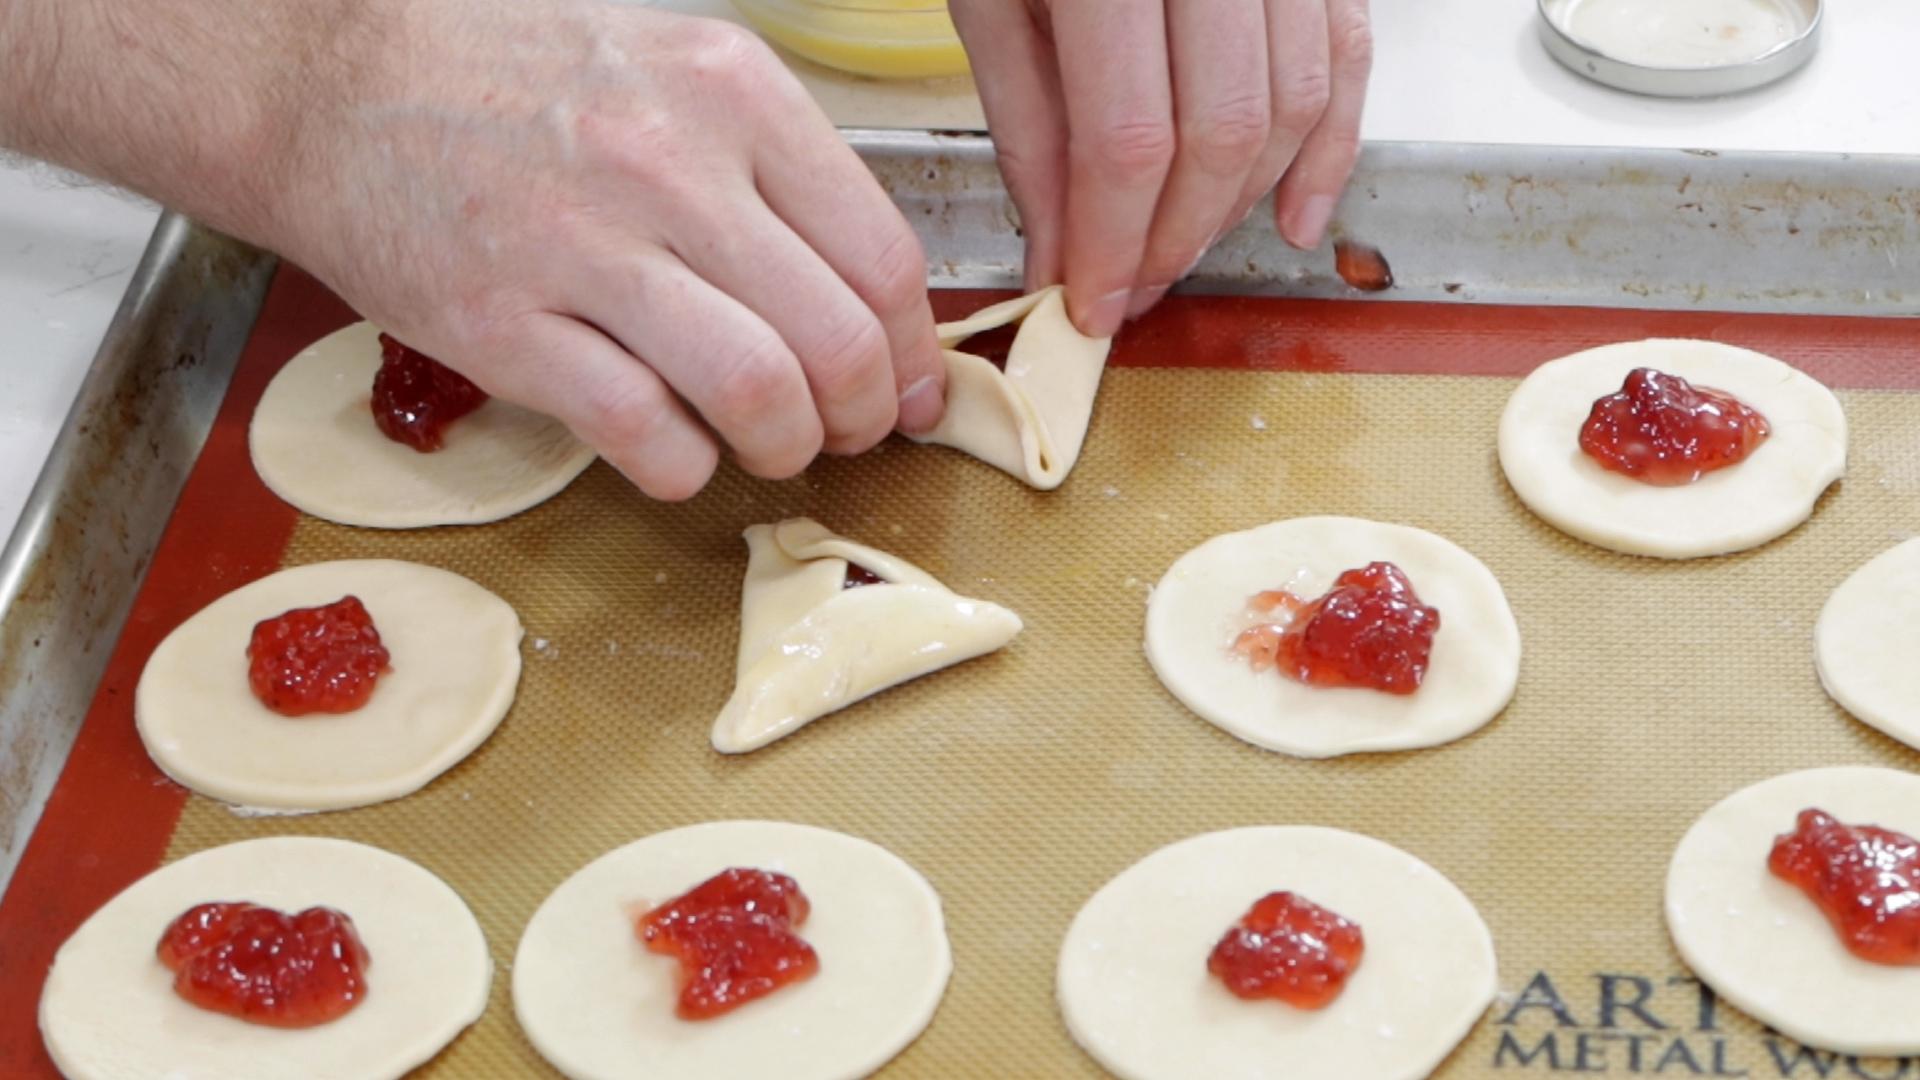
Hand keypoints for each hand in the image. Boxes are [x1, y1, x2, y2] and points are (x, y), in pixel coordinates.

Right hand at [272, 2, 946, 498]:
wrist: (325, 84)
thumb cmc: (506, 79)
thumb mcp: (665, 70)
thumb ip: (769, 166)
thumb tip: (865, 295)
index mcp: (730, 92)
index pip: (879, 255)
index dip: (914, 352)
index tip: (911, 391)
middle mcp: (667, 162)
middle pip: (835, 338)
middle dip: (865, 415)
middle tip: (851, 434)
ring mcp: (580, 247)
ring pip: (757, 391)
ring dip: (787, 448)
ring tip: (773, 448)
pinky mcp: (501, 327)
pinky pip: (642, 433)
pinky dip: (685, 468)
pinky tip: (679, 452)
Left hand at [949, 0, 1373, 335]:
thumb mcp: (993, 0)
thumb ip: (1030, 131)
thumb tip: (1059, 257)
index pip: (1128, 138)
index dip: (1112, 242)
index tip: (1089, 305)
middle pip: (1220, 132)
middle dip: (1175, 238)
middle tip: (1129, 289)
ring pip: (1289, 104)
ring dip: (1239, 206)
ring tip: (1180, 253)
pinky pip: (1346, 57)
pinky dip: (1329, 149)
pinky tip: (1294, 218)